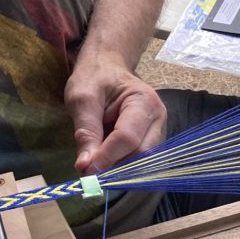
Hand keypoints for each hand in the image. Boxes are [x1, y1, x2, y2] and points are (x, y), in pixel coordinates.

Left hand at [64, 51, 166, 173]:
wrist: (107, 67)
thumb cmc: (94, 78)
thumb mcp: (82, 99)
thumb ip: (85, 132)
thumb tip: (85, 168)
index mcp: (144, 101)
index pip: (128, 138)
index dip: (107, 157)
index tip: (85, 169)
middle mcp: (157, 118)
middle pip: (141, 154)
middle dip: (115, 166)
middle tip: (89, 171)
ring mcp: (158, 129)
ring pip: (142, 161)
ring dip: (118, 168)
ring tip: (96, 164)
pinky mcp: (152, 139)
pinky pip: (140, 159)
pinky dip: (122, 164)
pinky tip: (106, 160)